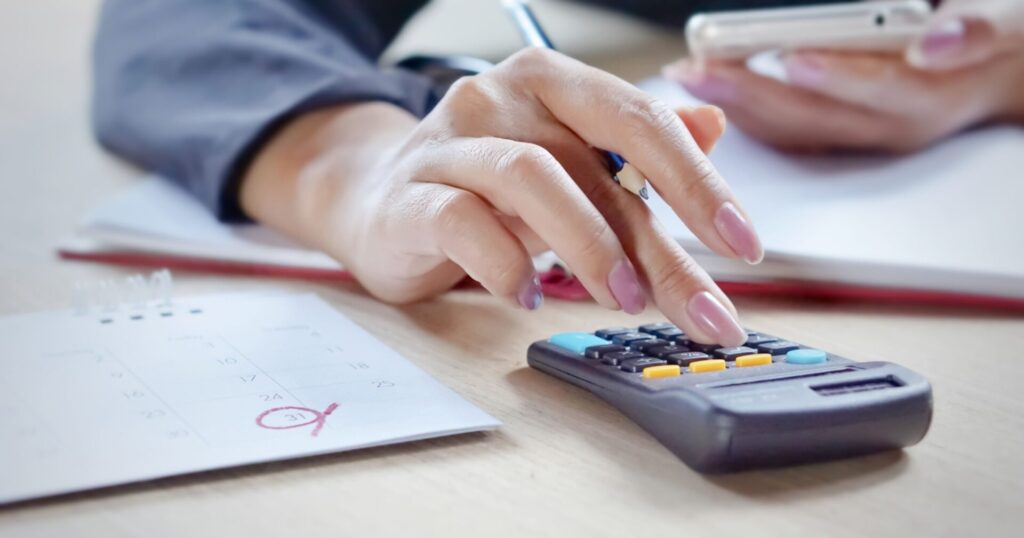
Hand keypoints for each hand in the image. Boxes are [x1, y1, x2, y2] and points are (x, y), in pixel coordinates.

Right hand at [242, 48, 761, 345]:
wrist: (376, 196)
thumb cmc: (485, 182)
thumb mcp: (570, 160)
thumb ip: (636, 148)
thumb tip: (711, 126)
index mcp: (552, 83)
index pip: (639, 119)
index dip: (698, 181)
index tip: (741, 243)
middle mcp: (500, 99)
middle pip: (596, 165)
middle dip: (659, 246)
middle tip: (702, 309)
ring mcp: (449, 144)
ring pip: (531, 179)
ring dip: (588, 246)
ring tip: (618, 299)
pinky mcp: (409, 197)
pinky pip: (461, 221)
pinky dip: (504, 262)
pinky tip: (527, 294)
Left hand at [663, 0, 1023, 152]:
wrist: (1002, 74)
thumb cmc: (997, 39)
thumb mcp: (1008, 24)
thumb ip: (980, 29)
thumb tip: (933, 44)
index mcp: (931, 97)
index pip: (881, 90)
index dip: (837, 76)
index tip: (793, 57)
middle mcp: (890, 127)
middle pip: (815, 116)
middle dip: (753, 92)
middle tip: (704, 69)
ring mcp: (862, 135)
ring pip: (792, 128)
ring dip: (736, 104)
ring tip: (690, 74)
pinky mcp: (842, 131)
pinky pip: (787, 129)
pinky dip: (747, 108)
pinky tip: (712, 85)